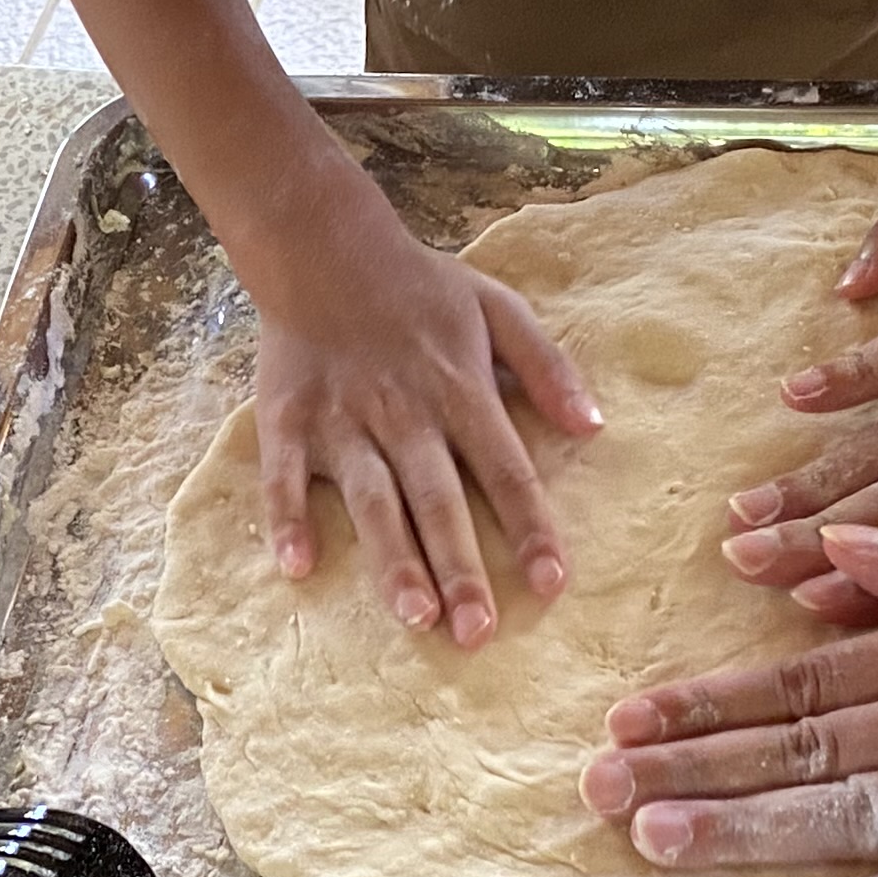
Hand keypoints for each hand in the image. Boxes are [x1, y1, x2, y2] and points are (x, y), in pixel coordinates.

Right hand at [250, 217, 601, 646]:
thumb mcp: (497, 307)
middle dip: (460, 567)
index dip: (530, 527)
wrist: (321, 244)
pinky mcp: (287, 418)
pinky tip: (296, 565)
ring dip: (392, 557)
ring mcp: (342, 419)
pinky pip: (283, 475)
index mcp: (460, 389)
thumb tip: (593, 426)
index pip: (505, 469)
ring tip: (414, 615)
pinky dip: (287, 517)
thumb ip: (546, 366)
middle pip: (438, 499)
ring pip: (371, 498)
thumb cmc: (417, 285)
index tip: (551, 583)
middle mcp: (404, 412)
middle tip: (477, 632)